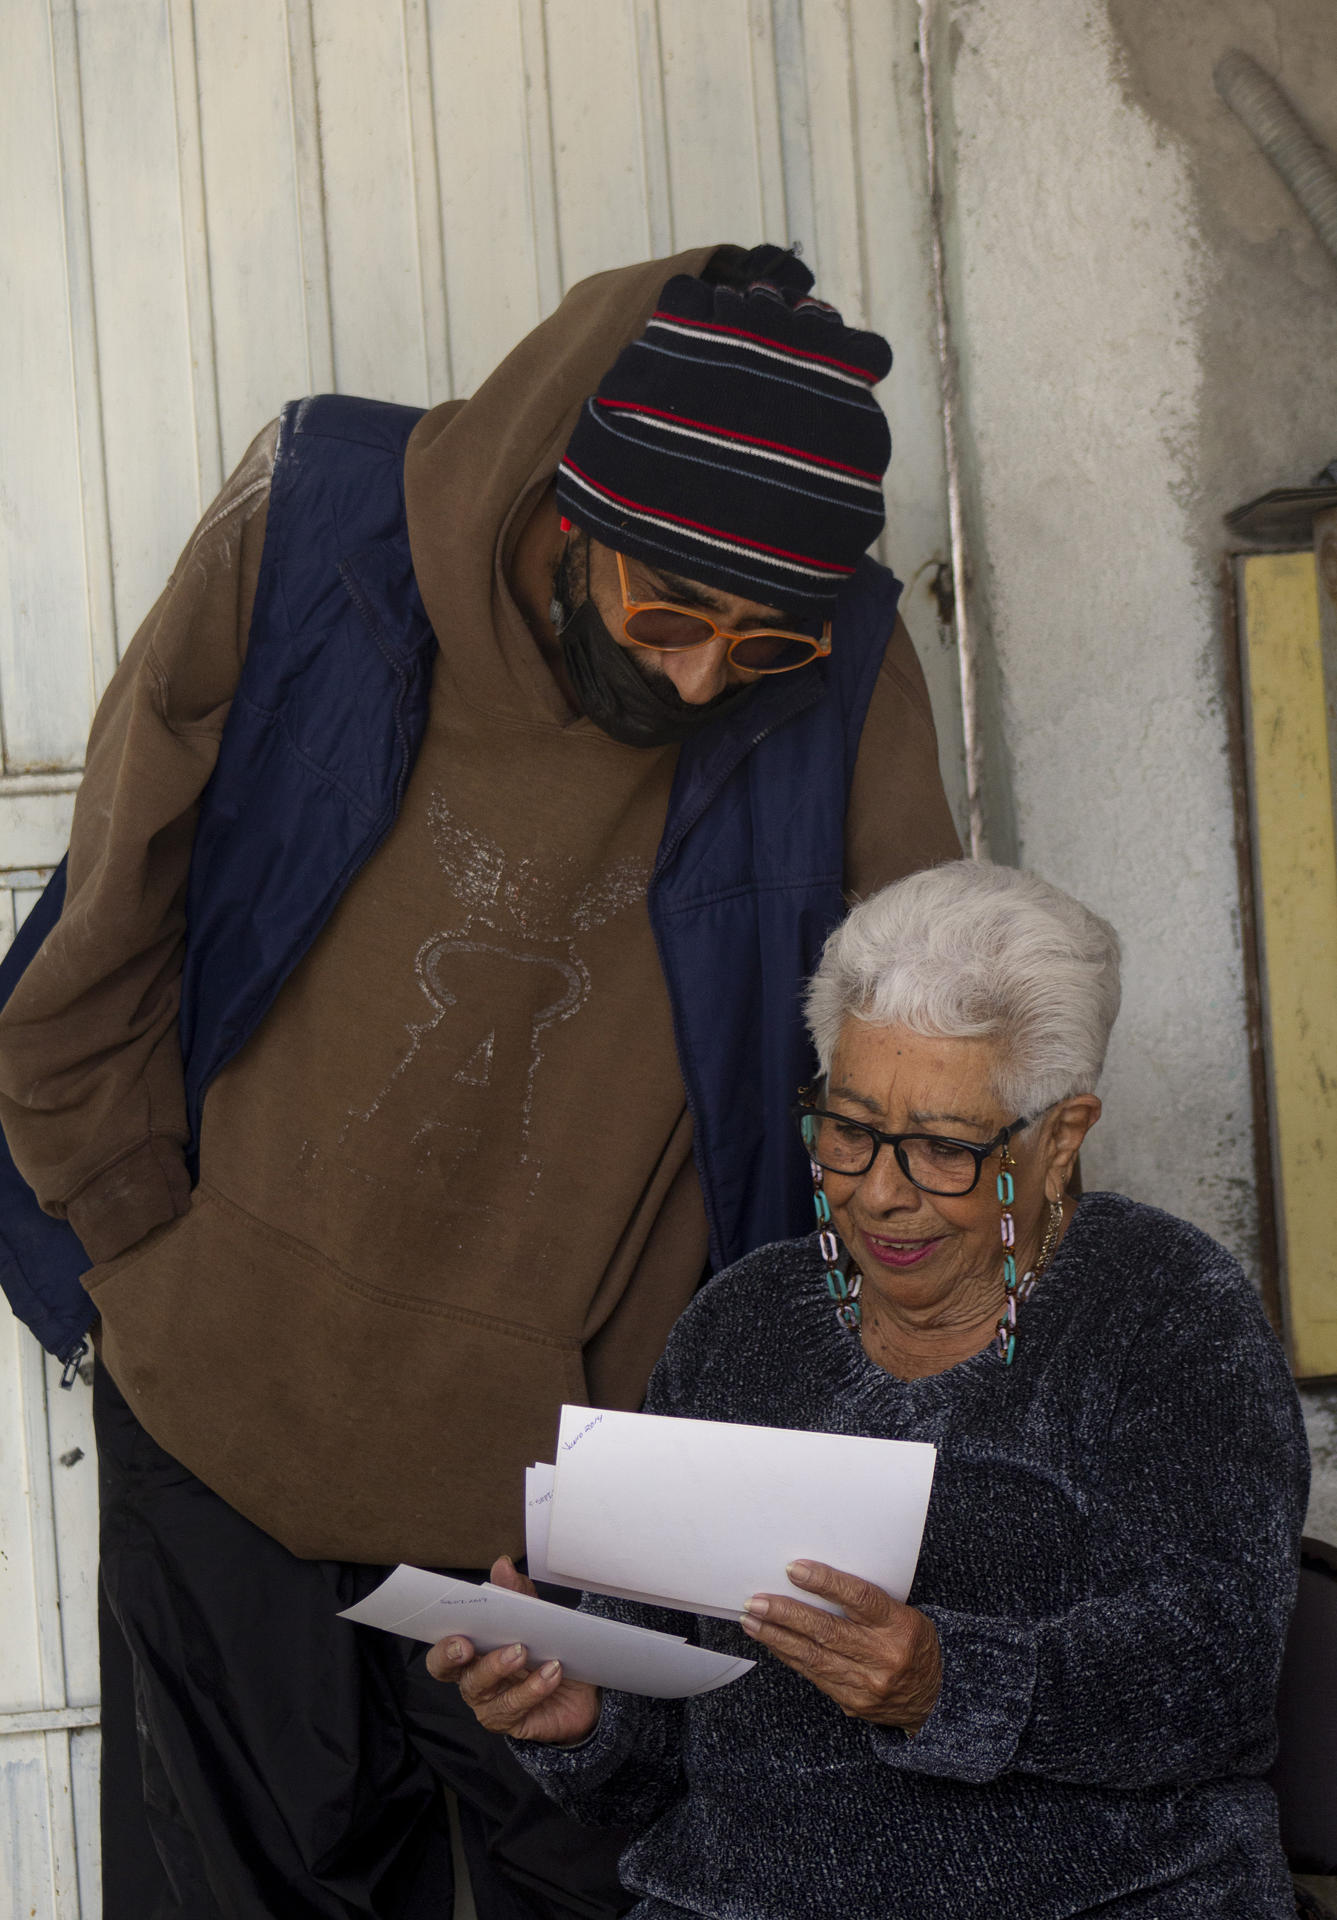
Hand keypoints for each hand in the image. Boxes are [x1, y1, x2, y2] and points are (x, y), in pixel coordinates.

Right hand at [425, 1556, 601, 1745]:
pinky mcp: (511, 1722)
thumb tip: (502, 1564)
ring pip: (480, 1687)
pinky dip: (533, 1687)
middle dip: (453, 1655)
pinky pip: (514, 1706)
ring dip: (499, 1666)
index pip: (442, 1647)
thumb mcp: (535, 1619)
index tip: (453, 1629)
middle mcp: (473, 1679)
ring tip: (522, 1651)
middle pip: (448, 1670)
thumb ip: (517, 1594)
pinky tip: (551, 1671)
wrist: (582, 1692)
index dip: (440, 1641)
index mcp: (472, 1652)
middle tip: (468, 1644)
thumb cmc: (547, 1652)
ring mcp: (489, 1704)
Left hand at [740, 1560, 941, 1733]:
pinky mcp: (853, 1703)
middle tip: (757, 1601)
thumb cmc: (915, 1644)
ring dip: (777, 1637)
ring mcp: (867, 1684)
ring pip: (813, 1657)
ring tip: (752, 1620)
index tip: (794, 1569)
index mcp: (899, 1626)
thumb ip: (867, 1603)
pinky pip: (814, 1676)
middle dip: (786, 1614)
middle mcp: (883, 1656)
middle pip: (827, 1631)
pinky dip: (790, 1656)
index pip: (859, 1599)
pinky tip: (772, 1642)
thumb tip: (815, 1581)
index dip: (825, 1582)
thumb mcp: (905, 1614)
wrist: (936, 1697)